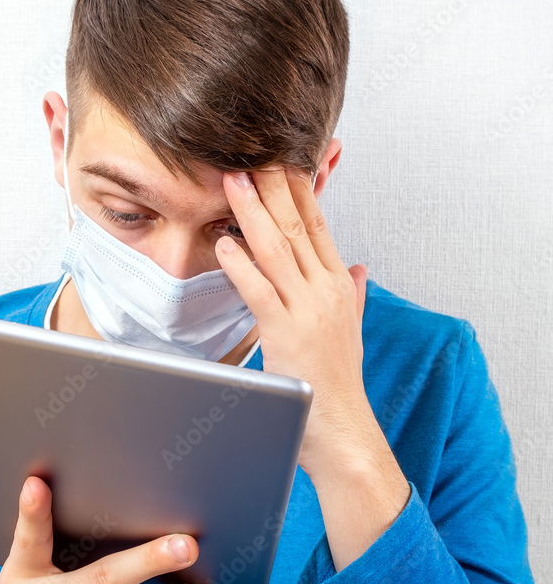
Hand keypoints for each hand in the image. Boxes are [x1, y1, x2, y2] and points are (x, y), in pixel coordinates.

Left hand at [216, 166, 376, 481]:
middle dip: (273, 185)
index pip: (317, 223)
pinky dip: (241, 266)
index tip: (281, 154)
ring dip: (252, 213)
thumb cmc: (339, 384)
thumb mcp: (351, 330)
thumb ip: (353, 294)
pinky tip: (224, 243)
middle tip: (251, 150)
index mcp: (339, 284)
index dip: (298, 186)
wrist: (345, 433)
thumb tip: (360, 267)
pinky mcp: (287, 334)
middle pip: (297, 225)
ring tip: (233, 180)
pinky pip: (260, 292)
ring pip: (277, 250)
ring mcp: (308, 310)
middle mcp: (326, 290)